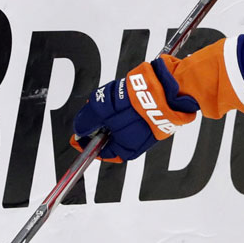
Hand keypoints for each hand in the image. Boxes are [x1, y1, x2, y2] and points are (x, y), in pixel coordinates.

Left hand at [71, 58, 198, 161]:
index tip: (77, 134)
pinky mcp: (152, 116)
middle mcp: (136, 143)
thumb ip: (86, 121)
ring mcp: (145, 130)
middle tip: (96, 108)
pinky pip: (133, 113)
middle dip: (100, 122)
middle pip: (109, 135)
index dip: (85, 141)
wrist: (167, 91)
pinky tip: (125, 95)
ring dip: (112, 111)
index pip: (99, 151)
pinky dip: (125, 105)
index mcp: (124, 150)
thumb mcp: (101, 112)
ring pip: (120, 122)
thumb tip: (79, 128)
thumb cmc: (138, 106)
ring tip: (113, 97)